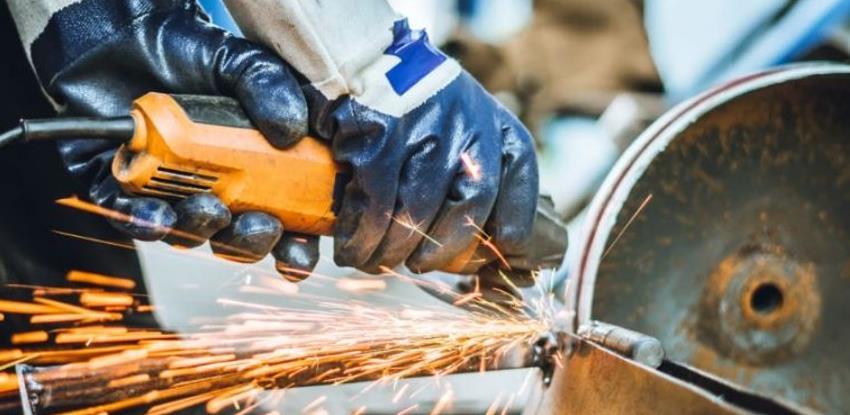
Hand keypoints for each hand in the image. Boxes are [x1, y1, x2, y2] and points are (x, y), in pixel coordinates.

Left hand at [10, 0, 317, 277]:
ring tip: (207, 206)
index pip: (286, 219)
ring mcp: (172, 192)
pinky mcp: (123, 190)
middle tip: (259, 224)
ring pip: (191, 234)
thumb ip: (270, 88)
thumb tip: (292, 131)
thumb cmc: (187, 52)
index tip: (300, 250)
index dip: (295, 245)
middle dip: (251, 242)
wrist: (118, 32)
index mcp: (256, 168)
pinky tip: (157, 213)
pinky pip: (134, 220)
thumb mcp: (240, 63)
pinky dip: (148, 224)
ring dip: (203, 229)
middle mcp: (217, 187)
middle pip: (240, 238)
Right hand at [303, 20, 538, 274]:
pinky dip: (359, 237)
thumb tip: (494, 245)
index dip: (505, 232)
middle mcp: (472, 133)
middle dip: (436, 254)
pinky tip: (352, 247)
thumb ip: (484, 176)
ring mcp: (426, 135)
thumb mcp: (475, 127)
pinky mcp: (380, 138)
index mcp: (501, 134)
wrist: (374, 57)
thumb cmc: (426, 108)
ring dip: (390, 252)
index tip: (491, 255)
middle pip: (465, 218)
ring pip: (415, 218)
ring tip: (375, 260)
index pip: (518, 196)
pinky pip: (373, 206)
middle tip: (417, 265)